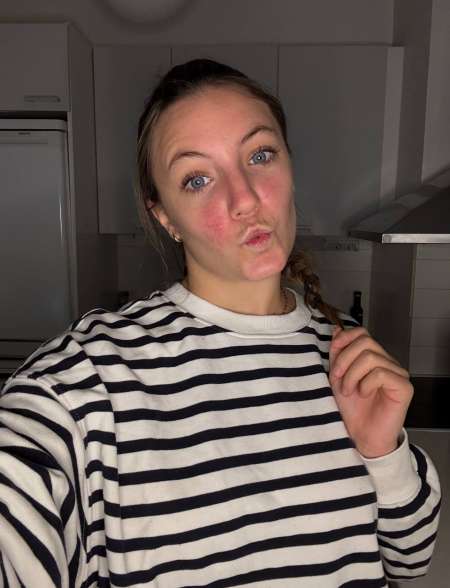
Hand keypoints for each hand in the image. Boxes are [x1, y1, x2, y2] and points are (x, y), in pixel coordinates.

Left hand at [329, 326, 413, 457]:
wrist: (360, 435)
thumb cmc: (351, 409)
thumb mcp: (337, 377)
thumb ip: (337, 353)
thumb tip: (337, 329)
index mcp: (373, 357)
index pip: (362, 333)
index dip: (344, 340)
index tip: (332, 357)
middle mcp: (388, 362)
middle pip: (365, 342)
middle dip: (344, 360)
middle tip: (338, 380)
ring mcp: (398, 373)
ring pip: (371, 357)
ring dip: (352, 375)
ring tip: (349, 391)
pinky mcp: (404, 387)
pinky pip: (381, 373)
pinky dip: (366, 384)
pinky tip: (364, 395)